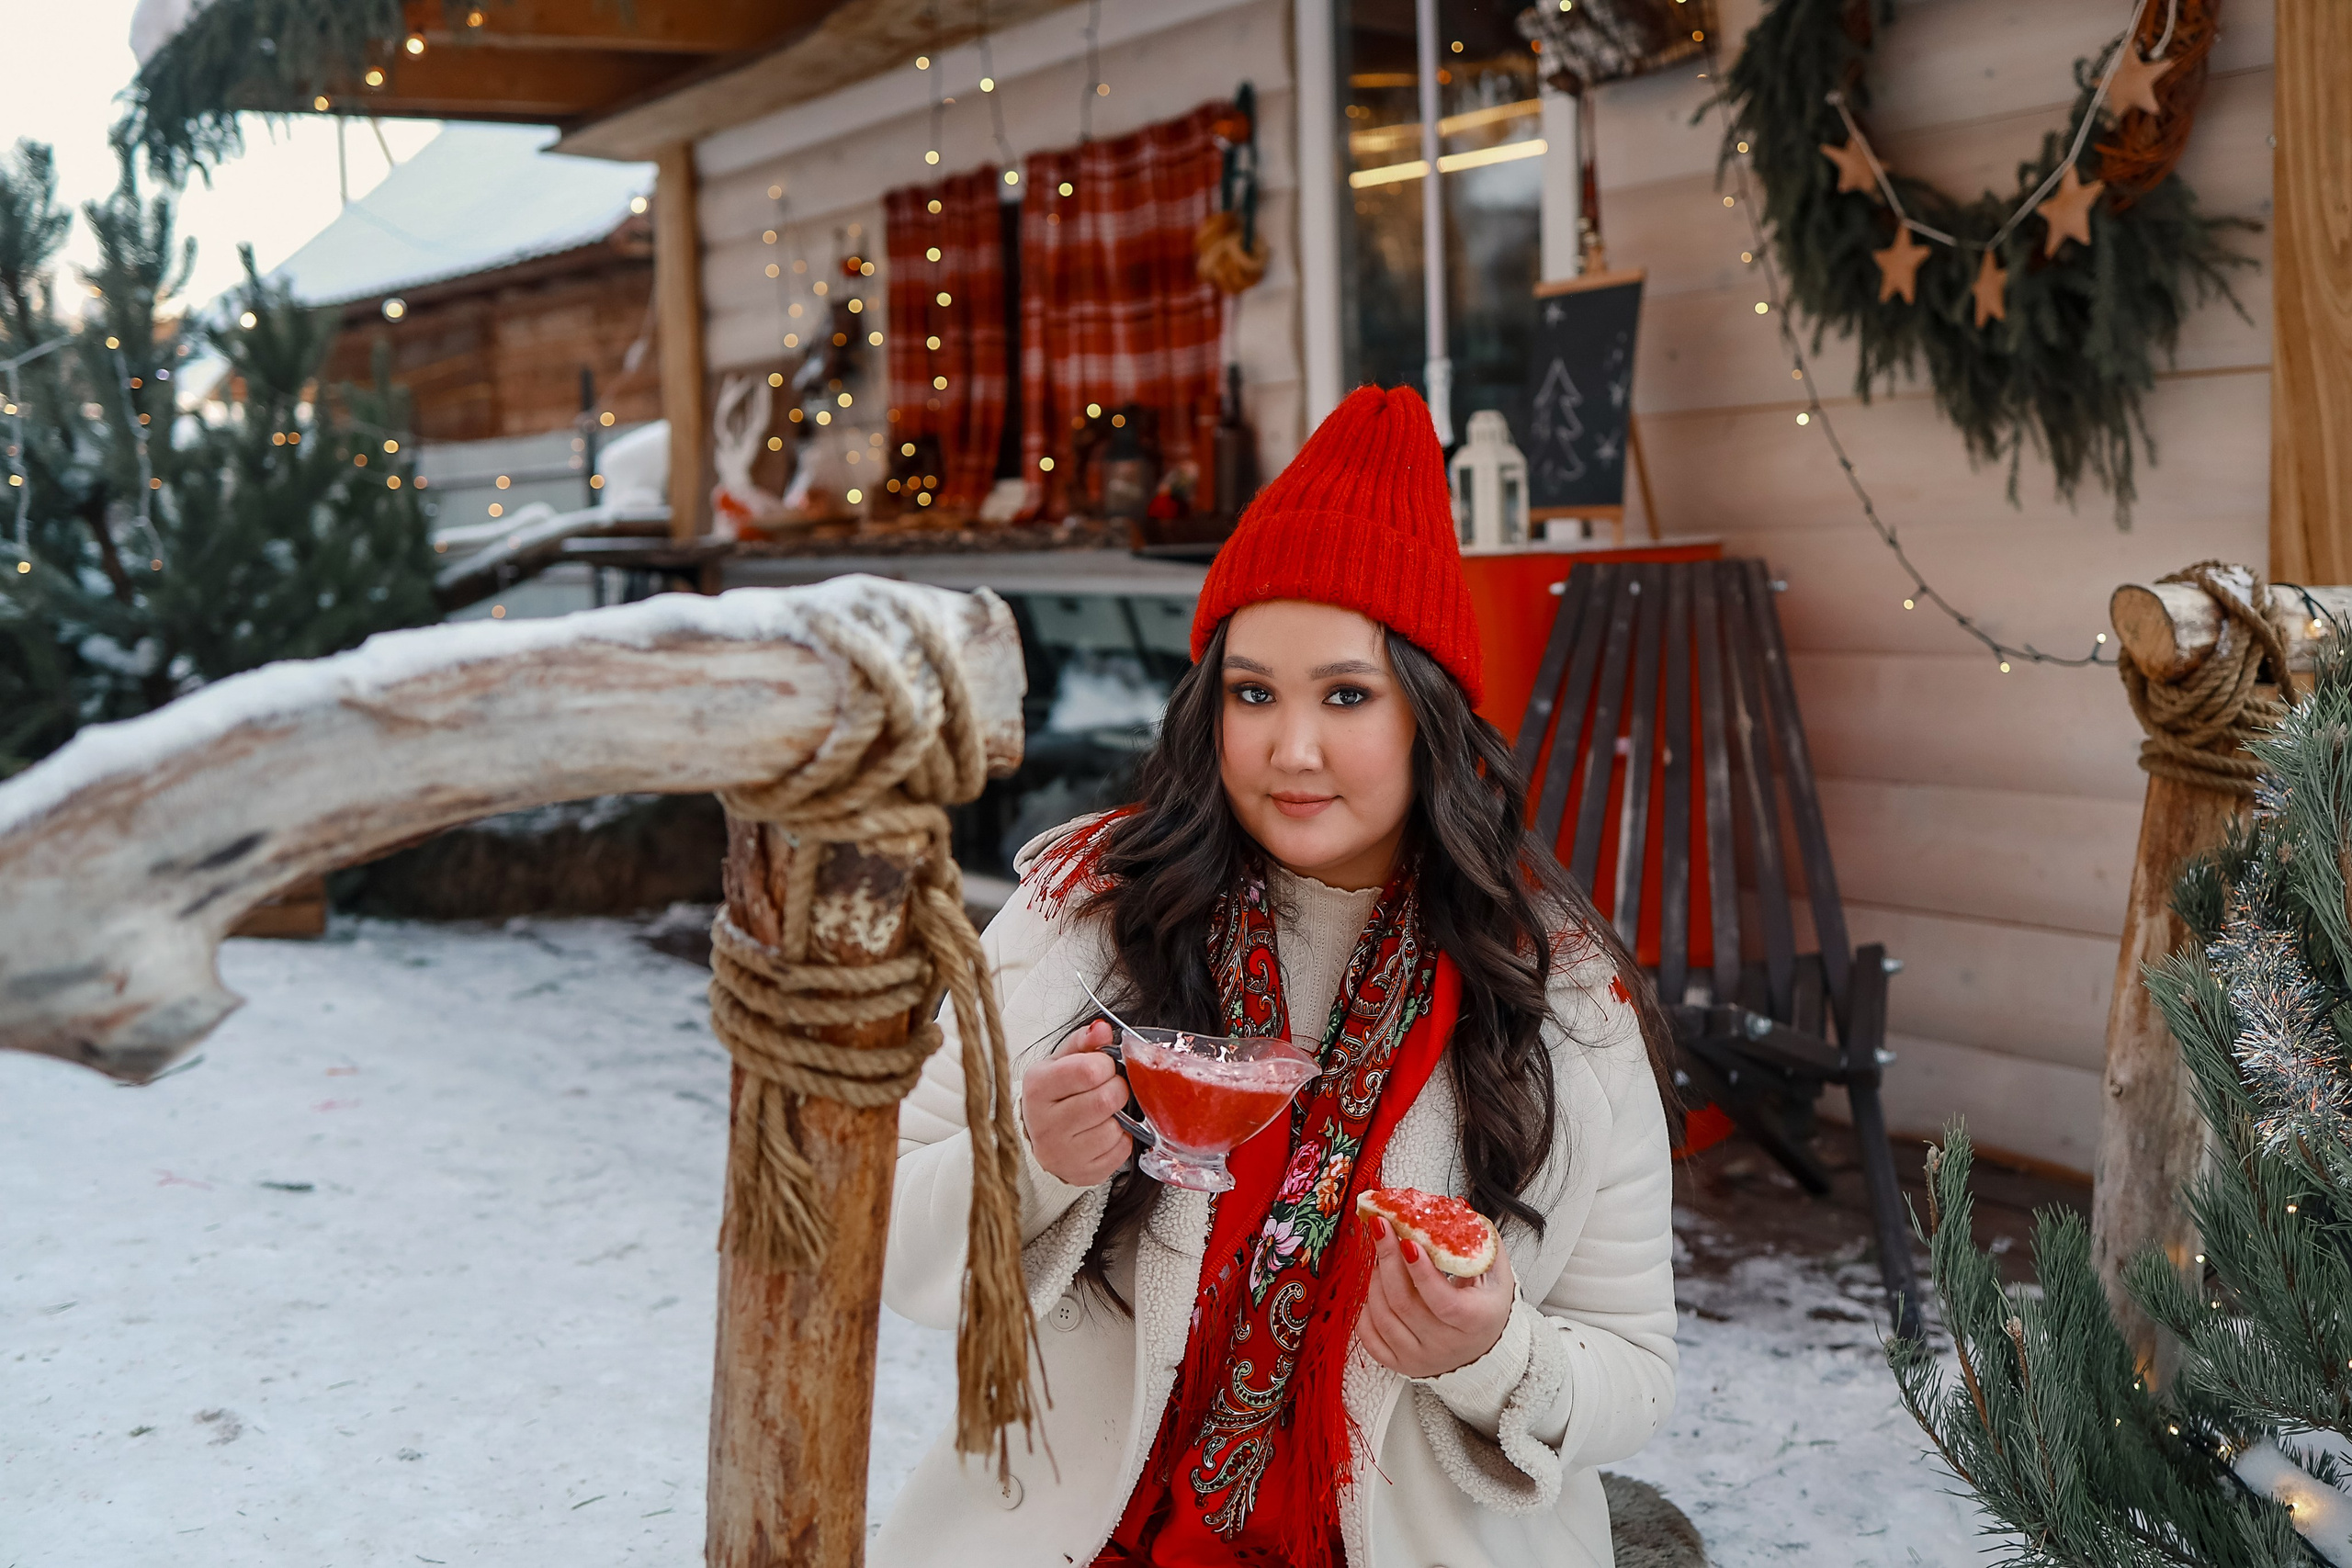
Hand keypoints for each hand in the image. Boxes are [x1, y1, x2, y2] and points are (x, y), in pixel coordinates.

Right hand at [1019, 1020, 1132, 1186]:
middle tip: (1109, 1088)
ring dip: (1119, 1116)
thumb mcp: (1063, 1061)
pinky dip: (1121, 1138)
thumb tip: (1102, 1029)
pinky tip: (1104, 1131)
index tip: (1102, 1067)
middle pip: (1105, 1100)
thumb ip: (1084, 1042)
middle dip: (1116, 1089)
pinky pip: (1120, 1151)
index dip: (1105, 1065)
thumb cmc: (1056, 1094)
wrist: (1043, 1135)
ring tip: (1104, 1111)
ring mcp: (1061, 1154)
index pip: (1089, 1070)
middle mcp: (1043, 1124)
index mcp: (1037, 1088)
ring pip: (1114, 1128)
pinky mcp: (1081, 1174)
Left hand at [1354, 1215, 1516, 1378]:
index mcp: (1475, 1321)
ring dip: (1376, 1279)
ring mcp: (1420, 1358)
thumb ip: (1481, 1242)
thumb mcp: (1496, 1274)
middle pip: (1405, 1302)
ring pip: (1383, 1316)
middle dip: (1388, 1259)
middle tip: (1381, 1228)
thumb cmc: (1485, 1307)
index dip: (1422, 1271)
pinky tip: (1376, 1289)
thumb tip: (1457, 1208)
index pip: (1443, 1300)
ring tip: (1381, 1256)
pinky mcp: (1400, 1364)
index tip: (1408, 1241)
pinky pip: (1370, 1337)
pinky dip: (1366, 1309)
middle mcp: (1446, 1345)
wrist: (1482, 1351)